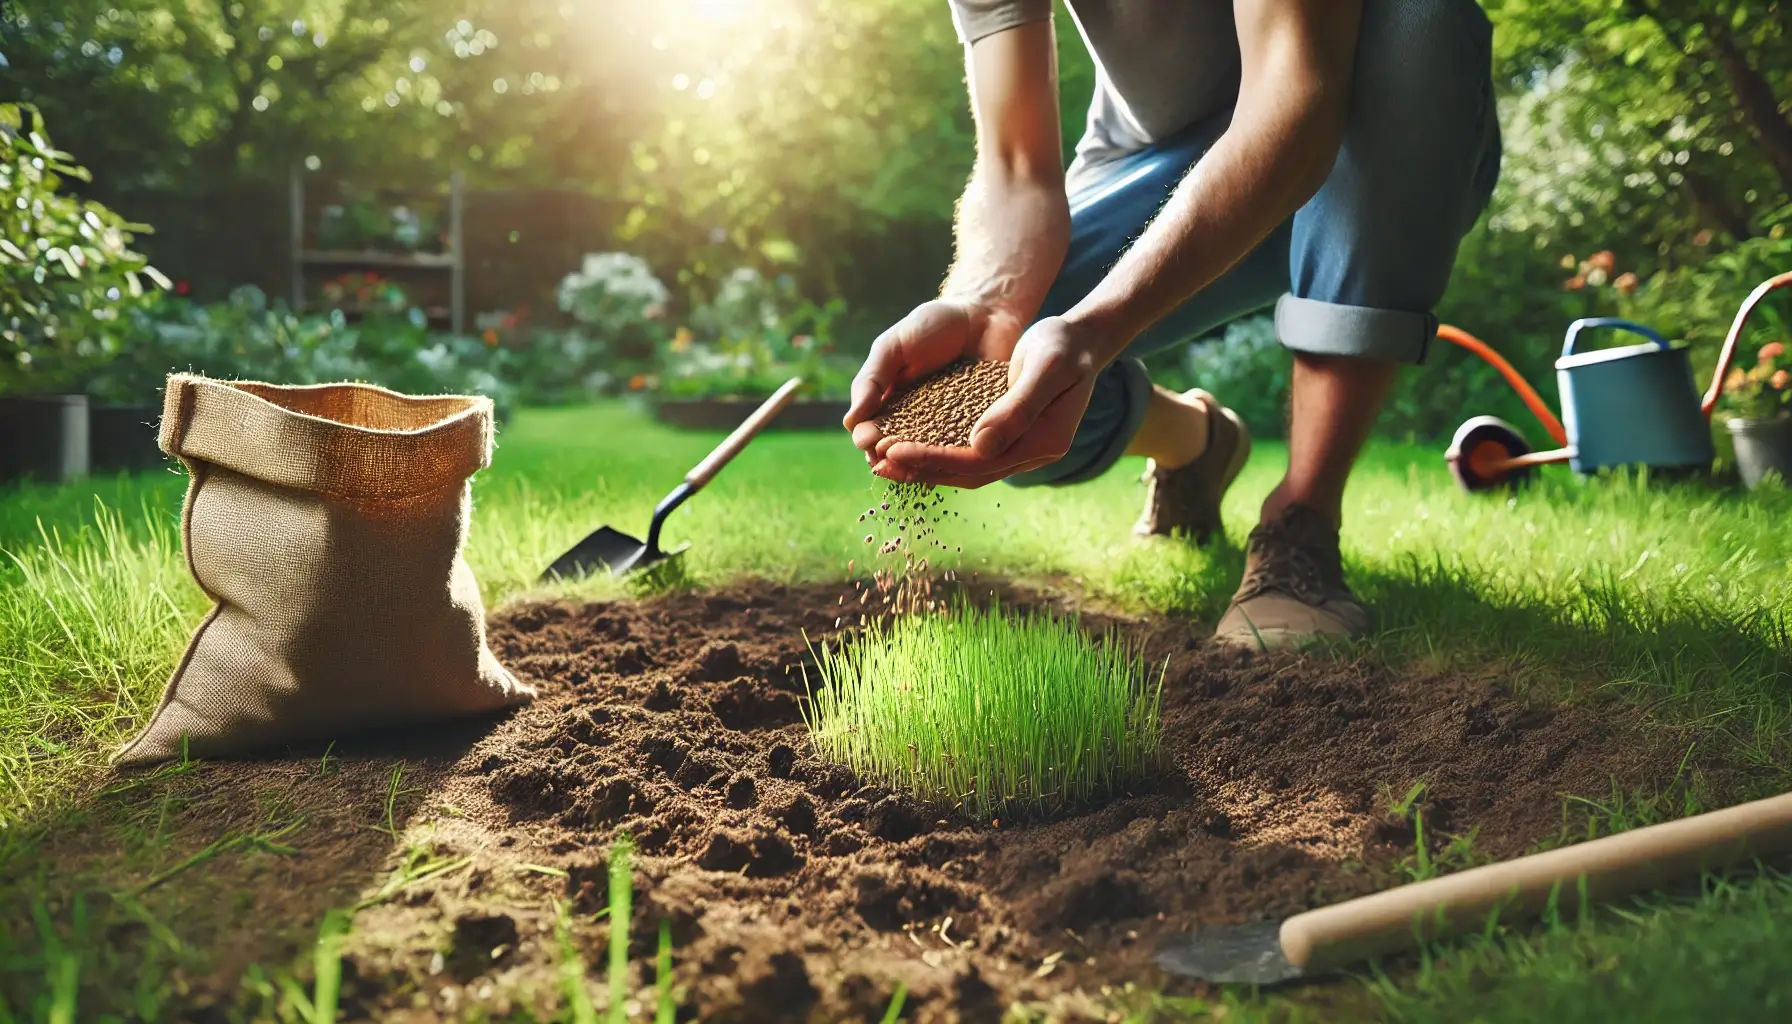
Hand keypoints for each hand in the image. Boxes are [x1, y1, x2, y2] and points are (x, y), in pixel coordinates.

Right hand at [842, 299, 1027, 458]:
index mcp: (890, 406)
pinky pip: (968, 449)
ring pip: (932, 457)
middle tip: (890, 459)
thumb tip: (850, 422)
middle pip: (900, 452)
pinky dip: (961, 456)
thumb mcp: (893, 346)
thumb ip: (872, 380)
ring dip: (923, 466)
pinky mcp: (981, 429)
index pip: (873, 432)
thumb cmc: (933, 326)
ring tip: (917, 466)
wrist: (985, 314)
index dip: (869, 439)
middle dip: (892, 459)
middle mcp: (916, 424)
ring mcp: (949, 429)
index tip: (868, 440)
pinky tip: (956, 458)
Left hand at [871, 316, 1103, 488]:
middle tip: (878, 463)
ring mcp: (1020, 448)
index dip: (935, 458)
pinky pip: (968, 452)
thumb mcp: (1046, 367)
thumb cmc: (1064, 345)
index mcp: (1044, 442)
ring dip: (925, 466)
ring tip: (884, 462)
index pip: (980, 460)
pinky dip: (937, 450)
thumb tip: (979, 446)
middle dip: (922, 468)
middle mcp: (1031, 453)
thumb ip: (1017, 408)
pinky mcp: (1007, 437)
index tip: (894, 450)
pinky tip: (907, 444)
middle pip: (969, 472)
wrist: (1079, 340)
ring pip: (965, 467)